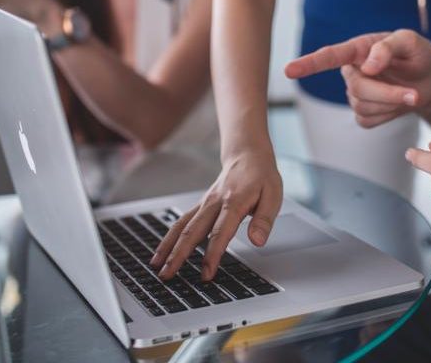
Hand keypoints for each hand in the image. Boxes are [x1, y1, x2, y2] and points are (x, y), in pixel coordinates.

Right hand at [150, 150, 282, 279]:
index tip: (206, 274)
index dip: (212, 254)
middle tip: (168, 275)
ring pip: (182, 226)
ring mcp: (205, 204)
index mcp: (234, 202)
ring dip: (168, 247)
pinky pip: (182, 222)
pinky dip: (170, 237)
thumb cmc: (261, 177)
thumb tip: (257, 241)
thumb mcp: (273, 195)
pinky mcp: (201, 205)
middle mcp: (214, 203)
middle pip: (192, 231)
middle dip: (178, 255)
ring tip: (156, 266)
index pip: (220, 232)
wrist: (247, 154)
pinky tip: (162, 251)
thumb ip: (264, 220)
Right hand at [285, 30, 430, 127]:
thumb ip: (389, 47)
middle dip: (387, 94)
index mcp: (358, 49)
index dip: (308, 64)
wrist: (429, 82)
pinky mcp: (363, 114)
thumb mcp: (411, 42)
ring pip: (363, 107)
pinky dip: (389, 116)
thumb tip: (368, 66)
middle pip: (357, 89)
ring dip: (392, 104)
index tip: (289, 71)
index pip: (329, 57)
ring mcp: (355, 94)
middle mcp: (352, 72)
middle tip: (414, 94)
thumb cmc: (417, 56)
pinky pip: (368, 121)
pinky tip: (396, 105)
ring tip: (410, 94)